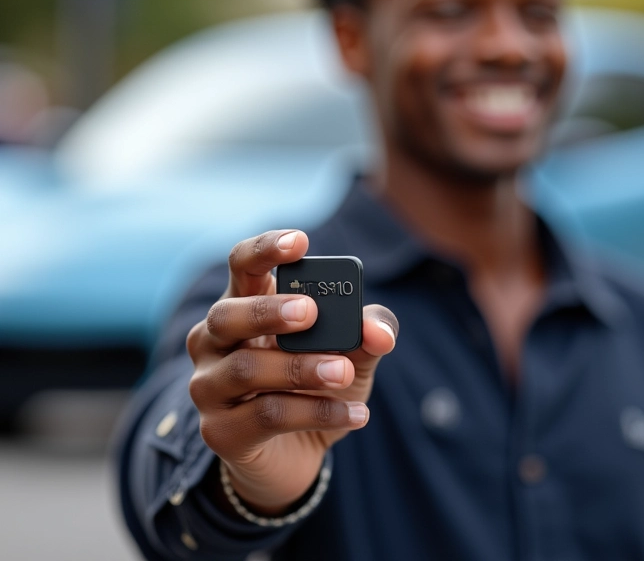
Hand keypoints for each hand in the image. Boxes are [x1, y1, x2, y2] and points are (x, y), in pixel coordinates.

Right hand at [186, 229, 397, 513]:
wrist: (296, 456)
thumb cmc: (317, 384)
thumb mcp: (350, 352)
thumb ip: (367, 333)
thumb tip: (379, 332)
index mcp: (245, 305)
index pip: (242, 264)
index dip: (265, 249)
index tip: (300, 242)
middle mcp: (215, 341)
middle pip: (227, 314)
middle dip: (269, 311)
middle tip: (310, 313)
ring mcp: (210, 387)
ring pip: (247, 369)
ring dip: (301, 368)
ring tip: (344, 372)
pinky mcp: (219, 432)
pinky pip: (266, 416)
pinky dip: (315, 411)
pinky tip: (354, 413)